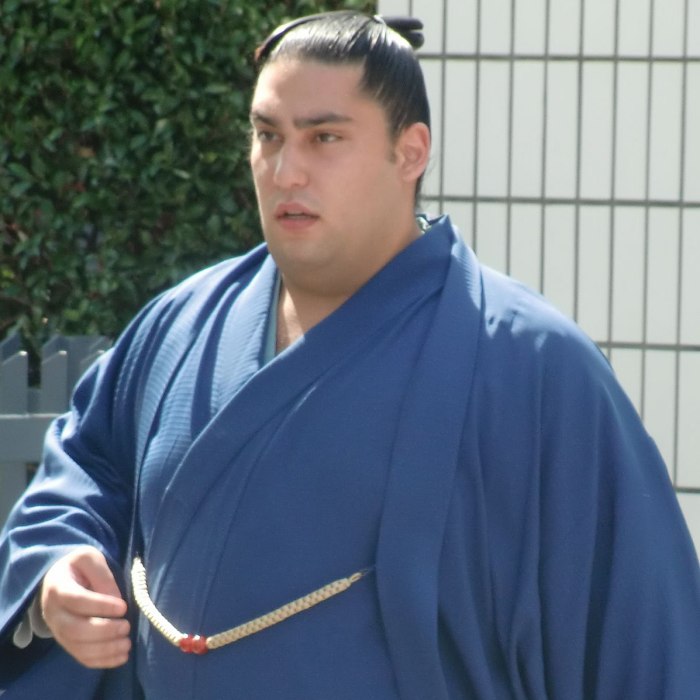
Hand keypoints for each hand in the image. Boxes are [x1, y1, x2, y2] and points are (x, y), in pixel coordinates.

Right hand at [40, 546, 130, 668]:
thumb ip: (102, 575)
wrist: (58, 580)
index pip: (77, 601)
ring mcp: (58, 631)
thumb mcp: (89, 558)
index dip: (100, 606)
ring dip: (105, 649)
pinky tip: (121, 657)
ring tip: (127, 644)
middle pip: (75, 630)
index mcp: (58, 587)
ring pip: (78, 647)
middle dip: (104, 631)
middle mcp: (54, 613)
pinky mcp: (67, 642)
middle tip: (126, 626)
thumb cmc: (78, 567)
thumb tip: (116, 599)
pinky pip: (81, 657)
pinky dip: (101, 661)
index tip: (123, 607)